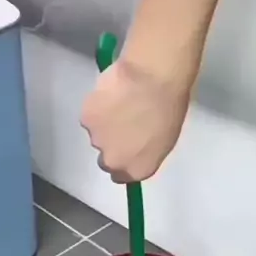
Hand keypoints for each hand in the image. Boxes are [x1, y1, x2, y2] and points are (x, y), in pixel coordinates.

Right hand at [81, 58, 189, 182]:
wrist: (152, 79)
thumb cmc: (169, 107)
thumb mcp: (165, 138)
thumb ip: (146, 151)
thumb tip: (137, 148)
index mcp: (138, 169)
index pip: (121, 176)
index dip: (124, 160)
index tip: (128, 146)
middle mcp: (114, 161)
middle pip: (106, 159)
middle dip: (112, 144)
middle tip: (123, 122)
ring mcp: (97, 139)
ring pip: (97, 133)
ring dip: (105, 122)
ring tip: (120, 102)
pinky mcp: (86, 118)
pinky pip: (91, 114)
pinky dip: (98, 105)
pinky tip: (111, 92)